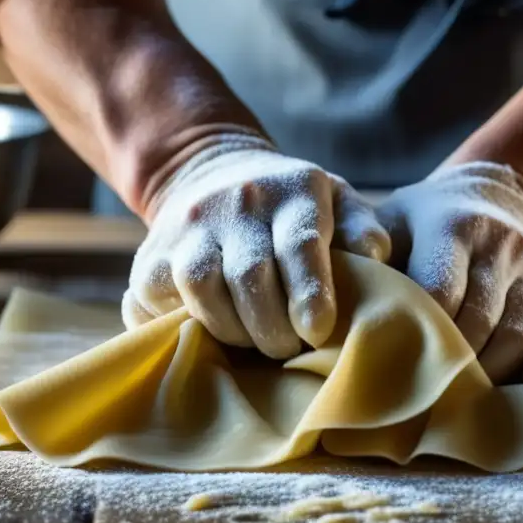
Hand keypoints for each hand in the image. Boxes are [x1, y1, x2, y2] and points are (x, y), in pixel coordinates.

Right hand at [123, 131, 390, 357]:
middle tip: (289, 350)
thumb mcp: (338, 201)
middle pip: (249, 275)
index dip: (309, 294)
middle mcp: (236, 203)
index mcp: (292, 191)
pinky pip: (155, 301)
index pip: (298, 245)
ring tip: (252, 343)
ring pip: (200, 286)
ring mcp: (187, 227)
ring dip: (231, 329)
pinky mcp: (149, 256)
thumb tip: (374, 258)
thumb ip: (363, 230)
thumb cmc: (292, 206)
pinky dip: (179, 327)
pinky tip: (205, 335)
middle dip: (273, 327)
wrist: (211, 173)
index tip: (318, 332)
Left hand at [376, 162, 522, 383]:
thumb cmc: (425, 222)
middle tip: (424, 401)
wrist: (495, 194)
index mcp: (454, 227)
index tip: (395, 370)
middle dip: (454, 365)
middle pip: (483, 320)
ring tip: (463, 405)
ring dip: (494, 374)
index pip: (441, 290)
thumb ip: (365, 254)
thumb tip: (337, 301)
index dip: (421, 334)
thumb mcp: (391, 219)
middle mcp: (503, 247)